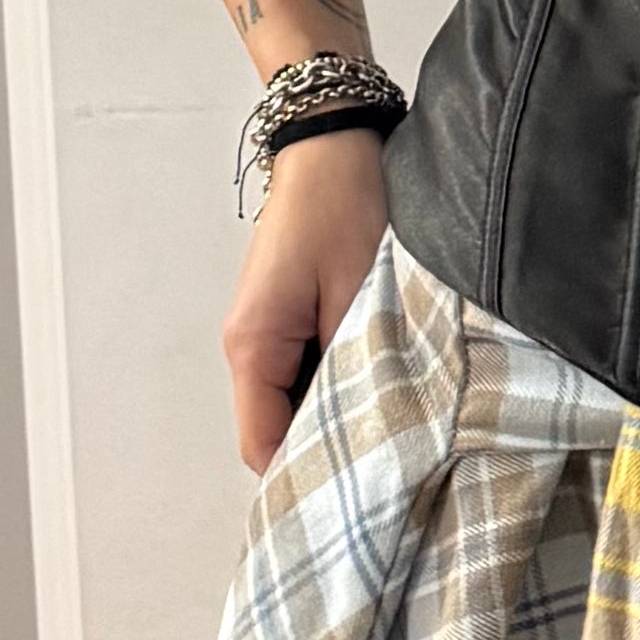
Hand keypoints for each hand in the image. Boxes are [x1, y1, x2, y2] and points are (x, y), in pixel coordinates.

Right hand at [222, 129, 386, 474]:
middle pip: (276, 429)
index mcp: (253, 345)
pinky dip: (336, 381)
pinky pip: (303, 370)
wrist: (334, 142)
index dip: (308, 478)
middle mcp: (247, 344)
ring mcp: (262, 330)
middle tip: (390, 469)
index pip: (265, 446)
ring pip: (293, 401)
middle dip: (327, 449)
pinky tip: (379, 379)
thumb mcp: (359, 297)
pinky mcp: (284, 315)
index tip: (361, 497)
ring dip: (335, 411)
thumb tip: (366, 433)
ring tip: (392, 424)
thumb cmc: (345, 207)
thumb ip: (355, 371)